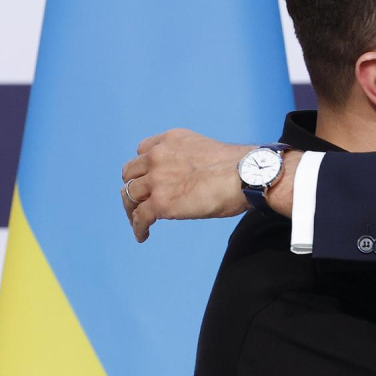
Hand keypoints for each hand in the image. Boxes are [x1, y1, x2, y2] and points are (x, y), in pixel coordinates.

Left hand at [120, 129, 274, 241]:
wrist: (247, 176)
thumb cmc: (239, 167)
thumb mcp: (207, 151)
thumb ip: (190, 160)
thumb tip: (196, 179)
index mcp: (171, 140)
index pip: (143, 151)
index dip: (144, 167)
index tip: (149, 178)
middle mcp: (158, 156)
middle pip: (130, 173)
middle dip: (134, 187)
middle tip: (140, 200)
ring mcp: (157, 180)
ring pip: (129, 195)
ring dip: (132, 209)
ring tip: (138, 220)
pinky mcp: (161, 203)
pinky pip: (140, 217)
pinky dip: (138, 227)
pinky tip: (143, 235)